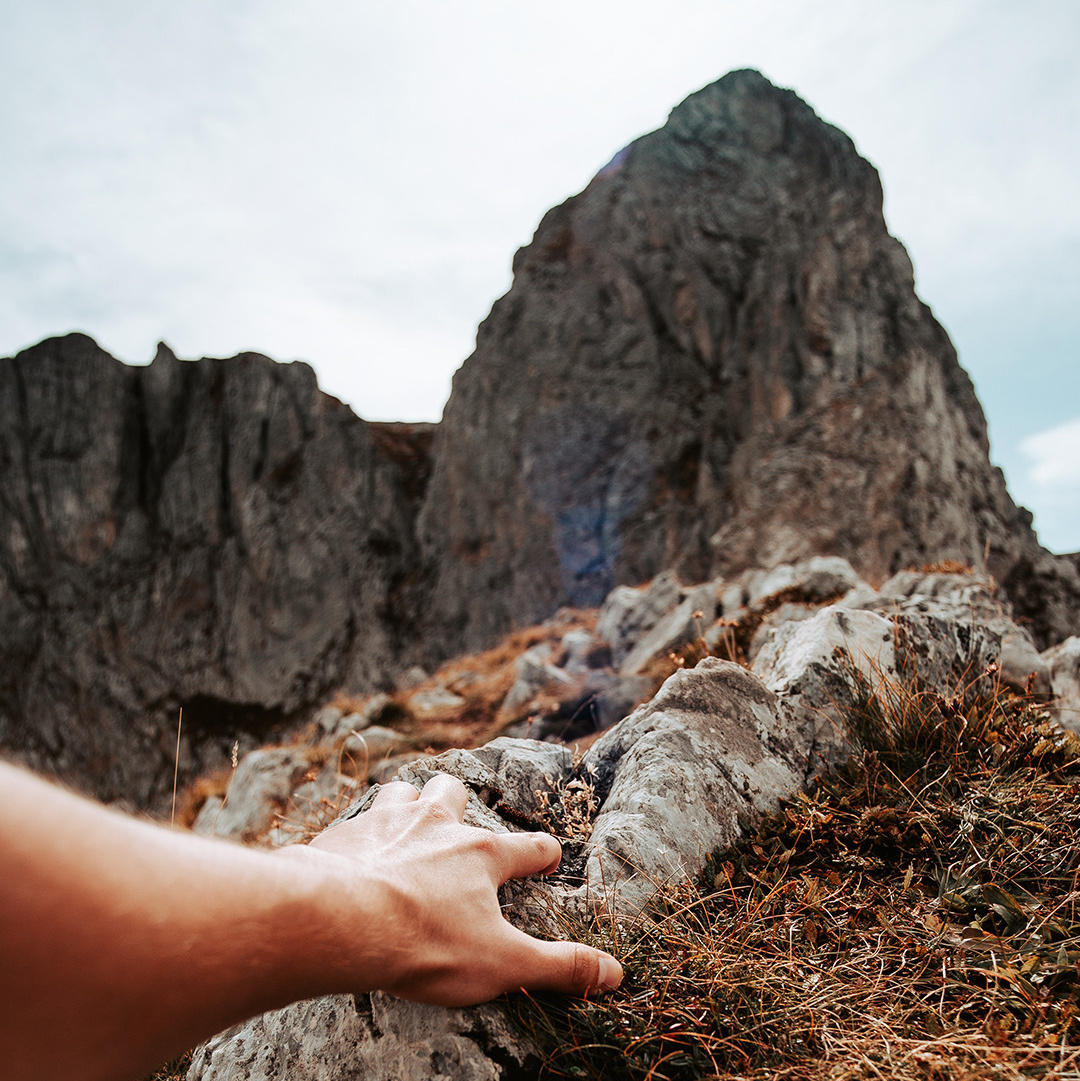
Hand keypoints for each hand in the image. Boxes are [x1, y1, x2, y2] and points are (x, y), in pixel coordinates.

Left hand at [304, 773, 622, 1005]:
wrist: (340, 921)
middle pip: (454, 793)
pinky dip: (360, 831)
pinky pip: (356, 819)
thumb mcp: (502, 963)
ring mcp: (388, 822)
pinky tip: (354, 850)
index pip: (526, 846)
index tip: (547, 857)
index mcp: (480, 855)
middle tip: (457, 824)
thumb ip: (558, 967)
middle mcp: (437, 825)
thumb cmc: (424, 942)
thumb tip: (614, 973)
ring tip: (405, 821)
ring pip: (404, 790)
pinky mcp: (346, 834)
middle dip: (458, 804)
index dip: (541, 853)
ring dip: (408, 803)